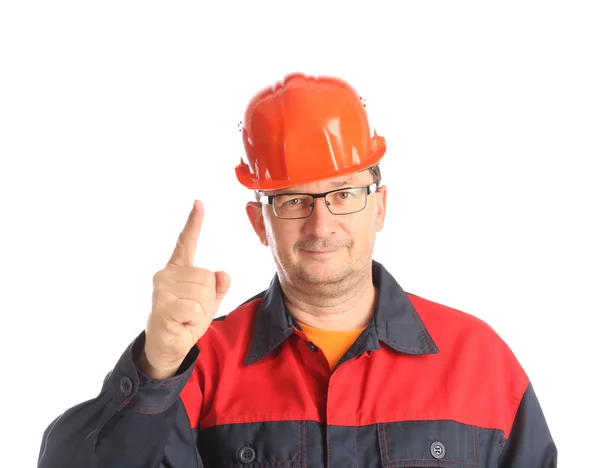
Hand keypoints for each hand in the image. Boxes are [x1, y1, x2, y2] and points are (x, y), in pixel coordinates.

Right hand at [140, 200, 230, 378]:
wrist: (166, 348)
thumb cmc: (185, 322)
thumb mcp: (208, 304)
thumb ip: (218, 288)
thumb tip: (223, 274)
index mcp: (177, 270)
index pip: (186, 242)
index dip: (194, 223)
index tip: (199, 203)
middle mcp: (165, 275)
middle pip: (207, 277)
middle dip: (208, 298)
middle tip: (191, 311)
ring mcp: (161, 290)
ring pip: (203, 293)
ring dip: (201, 311)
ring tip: (185, 317)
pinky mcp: (162, 307)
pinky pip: (195, 309)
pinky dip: (194, 321)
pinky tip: (181, 324)